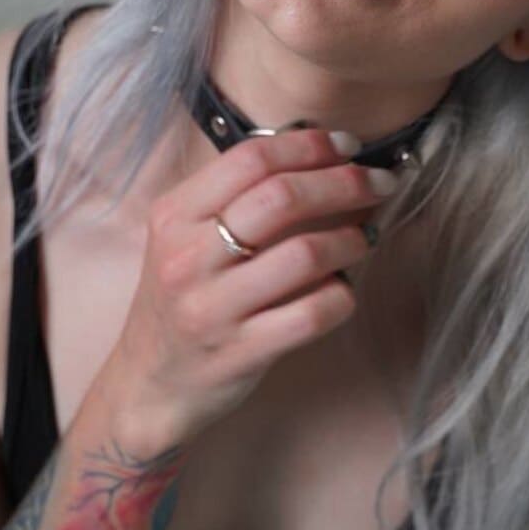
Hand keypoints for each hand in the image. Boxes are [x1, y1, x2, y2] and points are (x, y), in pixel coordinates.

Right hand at [103, 127, 396, 452]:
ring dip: (351, 238)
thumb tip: (320, 152)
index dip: (310, 145)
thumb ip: (237, 196)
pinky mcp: (240, 353)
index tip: (348, 147)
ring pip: (304, 255)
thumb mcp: (187, 238)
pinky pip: (312, 313)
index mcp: (174, 216)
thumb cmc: (183, 300)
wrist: (149, 383)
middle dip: (344, 183)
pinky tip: (344, 288)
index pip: (251, 159)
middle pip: (281, 198)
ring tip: (366, 237)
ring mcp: (213, 308)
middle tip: (379, 184)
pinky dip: (343, 294)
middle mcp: (187, 258)